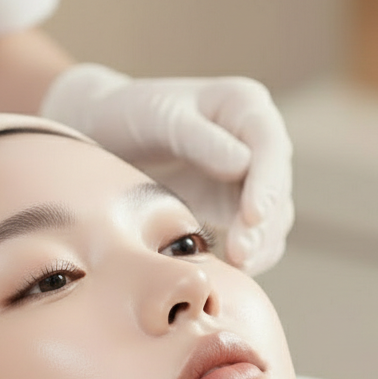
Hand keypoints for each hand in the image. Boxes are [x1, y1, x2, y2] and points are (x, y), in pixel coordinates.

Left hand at [41, 63, 294, 274]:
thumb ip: (199, 139)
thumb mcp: (157, 117)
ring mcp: (249, 179)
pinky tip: (227, 272)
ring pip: (271, 221)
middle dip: (262, 225)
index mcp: (244, 106)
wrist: (102, 135)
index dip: (266, 184)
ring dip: (258, 246)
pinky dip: (246, 257)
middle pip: (276, 190)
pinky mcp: (234, 211)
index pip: (270, 147)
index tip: (253, 216)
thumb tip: (243, 164)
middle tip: (240, 254)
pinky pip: (253, 240)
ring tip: (235, 267)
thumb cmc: (130, 114)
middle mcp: (256, 143)